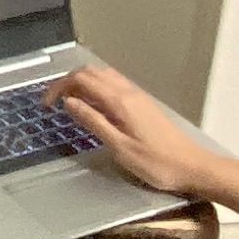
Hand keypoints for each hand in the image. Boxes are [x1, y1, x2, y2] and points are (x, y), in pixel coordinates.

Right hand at [53, 64, 238, 201]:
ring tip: (70, 103)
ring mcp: (137, 96)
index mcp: (120, 101)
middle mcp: (128, 92)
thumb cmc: (156, 163)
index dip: (59, 87)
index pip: (82, 80)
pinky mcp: (143, 103)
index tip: (46, 105)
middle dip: (67, 81)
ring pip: (103, 75)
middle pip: (91, 72)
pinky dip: (96, 87)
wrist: (193, 167)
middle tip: (54, 102)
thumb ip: (93, 122)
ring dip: (82, 82)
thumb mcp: (119, 148)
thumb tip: (69, 102)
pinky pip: (114, 84)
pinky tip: (94, 106)